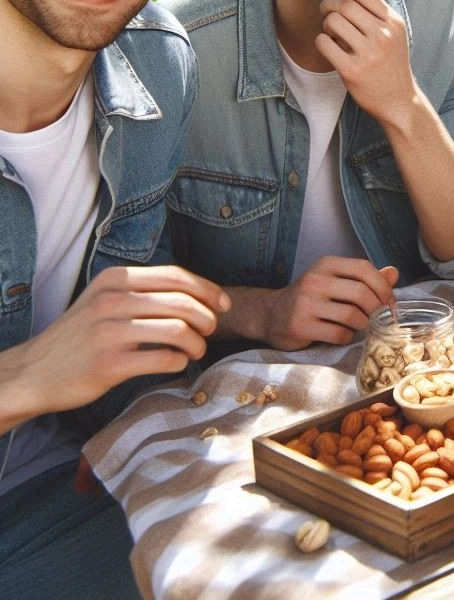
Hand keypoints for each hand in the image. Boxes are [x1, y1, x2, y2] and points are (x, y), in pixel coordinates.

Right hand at [13, 265, 229, 415]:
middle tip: (210, 332)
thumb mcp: (105, 299)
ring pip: (178, 329)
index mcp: (115, 279)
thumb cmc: (80, 336)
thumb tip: (198, 293)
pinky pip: (163, 359)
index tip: (223, 304)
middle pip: (183, 301)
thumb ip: (143, 291)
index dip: (207, 289)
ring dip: (197, 342)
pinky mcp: (109, 364)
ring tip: (196, 351)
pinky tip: (176, 364)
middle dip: (207, 317)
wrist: (33, 373)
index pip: (176, 276)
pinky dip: (179, 362)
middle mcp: (112, 300)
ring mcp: (109, 332)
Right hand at [266, 257, 399, 349]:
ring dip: (363, 325)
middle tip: (381, 319)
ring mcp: (306, 303)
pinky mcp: (300, 325)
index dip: (383, 286)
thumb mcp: (336, 281)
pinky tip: (342, 335)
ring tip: (360, 326)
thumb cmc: (312, 297)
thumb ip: (365, 278)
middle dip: (377, 309)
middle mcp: (315, 280)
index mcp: (327, 264)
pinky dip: (347, 338)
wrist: (271, 314)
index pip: (364, 268)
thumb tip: (394, 273)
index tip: (391, 302)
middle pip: (361, 293)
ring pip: (352, 316)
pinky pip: (338, 334)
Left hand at [316, 0, 416, 123]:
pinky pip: (324, 43)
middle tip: (324, 11)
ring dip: (325, 24)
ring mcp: (368, 54)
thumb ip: (377, 13)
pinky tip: (329, 47)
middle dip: (327, 4)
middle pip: (343, 5)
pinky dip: (321, 42)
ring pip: (332, 22)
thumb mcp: (395, 35)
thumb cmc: (391, 65)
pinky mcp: (352, 70)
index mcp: (393, 23)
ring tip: (331, 33)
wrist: (399, 101)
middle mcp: (383, 35)